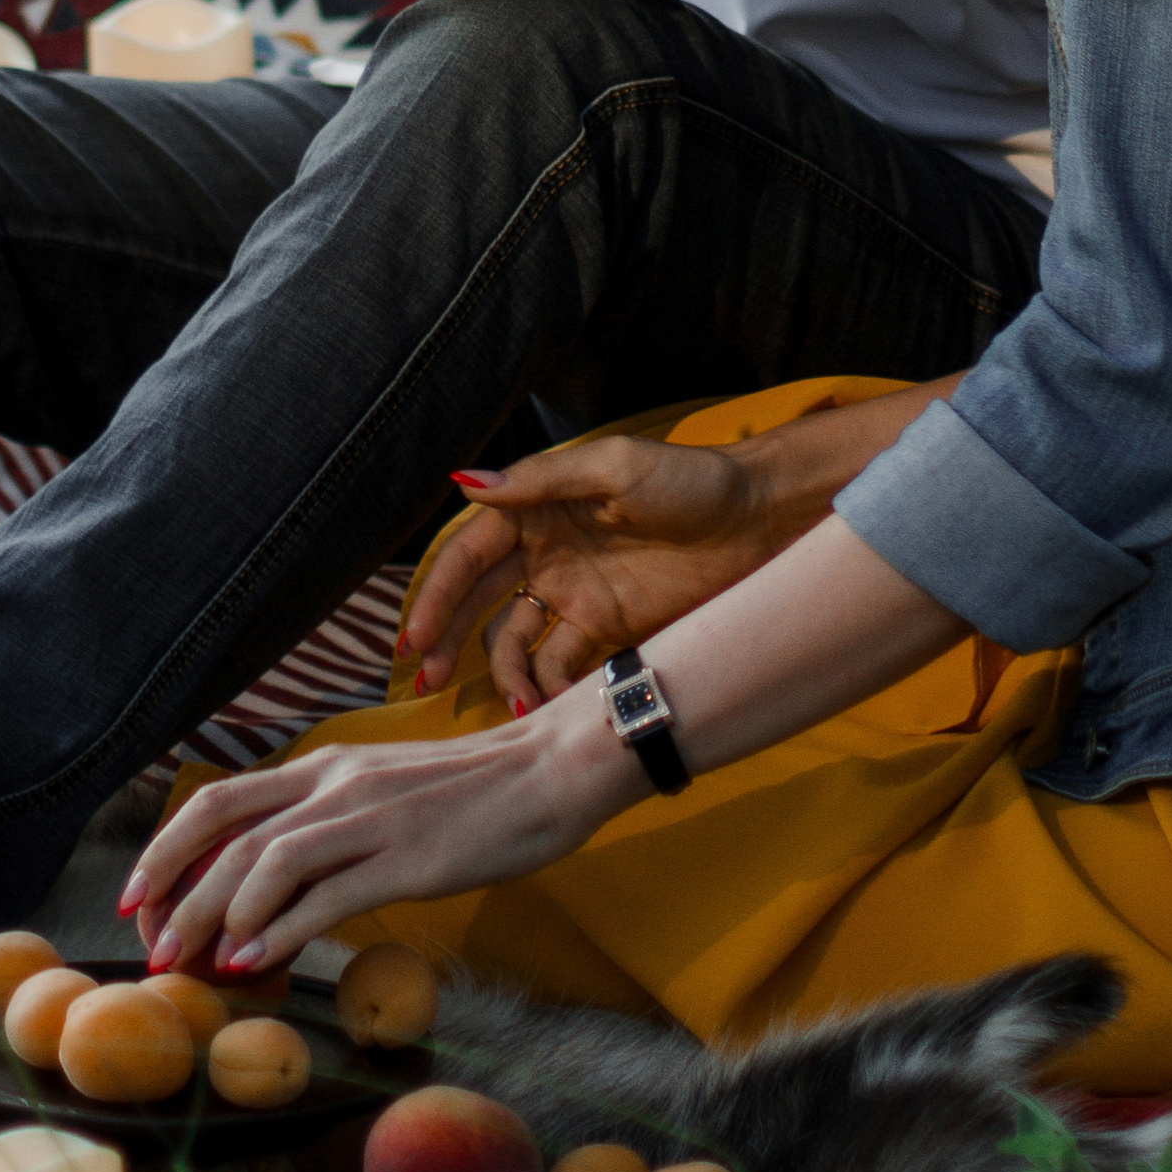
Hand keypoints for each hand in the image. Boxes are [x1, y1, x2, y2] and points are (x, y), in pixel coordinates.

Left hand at [123, 693, 637, 978]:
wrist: (551, 770)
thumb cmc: (476, 791)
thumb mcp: (387, 790)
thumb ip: (335, 821)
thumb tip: (283, 877)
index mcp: (327, 766)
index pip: (220, 800)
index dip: (168, 848)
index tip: (141, 900)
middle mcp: (336, 783)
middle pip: (223, 827)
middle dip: (172, 888)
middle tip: (151, 947)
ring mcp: (369, 819)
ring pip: (263, 861)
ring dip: (215, 916)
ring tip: (191, 965)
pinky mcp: (406, 859)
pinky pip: (326, 897)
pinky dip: (279, 932)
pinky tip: (255, 966)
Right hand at [400, 432, 793, 710]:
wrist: (757, 522)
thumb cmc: (688, 480)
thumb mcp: (614, 467)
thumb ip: (541, 480)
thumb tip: (464, 483)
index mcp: (540, 507)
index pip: (471, 552)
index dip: (438, 592)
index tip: (414, 635)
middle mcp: (546, 550)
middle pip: (478, 600)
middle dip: (446, 638)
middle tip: (424, 679)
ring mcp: (573, 592)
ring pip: (513, 638)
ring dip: (499, 671)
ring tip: (511, 702)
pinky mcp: (605, 628)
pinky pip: (558, 662)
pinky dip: (545, 684)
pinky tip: (545, 703)